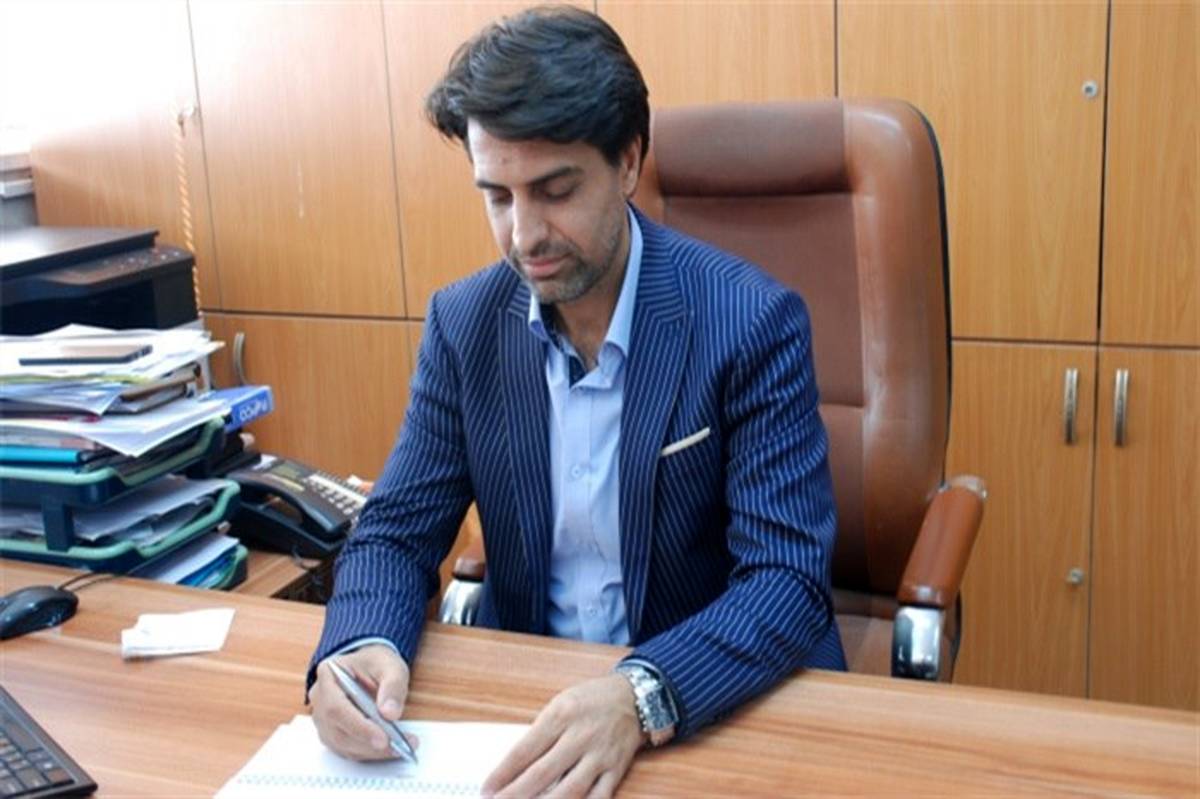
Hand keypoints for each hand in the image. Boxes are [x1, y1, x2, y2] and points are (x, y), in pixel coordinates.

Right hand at [310, 644, 414, 760]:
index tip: (383, 738)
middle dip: (368, 743)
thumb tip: (390, 713)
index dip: (358, 726)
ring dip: (371, 751)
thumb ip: (392, 686)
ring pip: (342, 744)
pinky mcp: (331, 733)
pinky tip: (389, 749)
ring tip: (399, 748)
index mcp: (328, 674)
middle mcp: (319, 698)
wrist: (370, 668)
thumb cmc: (376, 664)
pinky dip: (368, 752)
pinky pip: (346, 749)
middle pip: (338, 730)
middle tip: (397, 747)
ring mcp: (323, 718)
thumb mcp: (391, 666)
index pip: (336, 707)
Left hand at [483, 674, 643, 798]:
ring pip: (569, 791)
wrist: (634, 697)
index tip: (487, 789)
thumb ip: (540, 734)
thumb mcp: (560, 704)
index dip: (503, 773)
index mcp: (561, 715)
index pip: (524, 750)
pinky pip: (598, 798)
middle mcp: (580, 736)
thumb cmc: (591, 700)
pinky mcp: (615, 770)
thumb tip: (514, 769)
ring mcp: (599, 755)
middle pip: (543, 773)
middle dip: (515, 794)